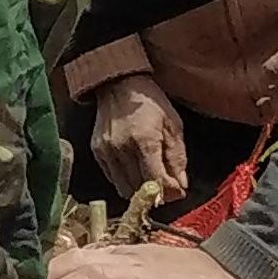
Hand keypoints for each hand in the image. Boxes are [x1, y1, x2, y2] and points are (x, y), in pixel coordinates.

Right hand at [86, 72, 186, 207]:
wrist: (119, 85)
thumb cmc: (150, 103)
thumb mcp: (173, 125)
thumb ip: (178, 157)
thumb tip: (180, 184)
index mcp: (144, 140)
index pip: (156, 180)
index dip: (170, 192)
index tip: (179, 192)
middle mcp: (122, 148)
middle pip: (140, 188)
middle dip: (158, 193)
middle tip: (168, 188)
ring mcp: (106, 151)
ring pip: (124, 188)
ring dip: (140, 190)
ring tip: (152, 181)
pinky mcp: (97, 152)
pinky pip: (112, 178)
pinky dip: (126, 181)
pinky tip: (136, 171)